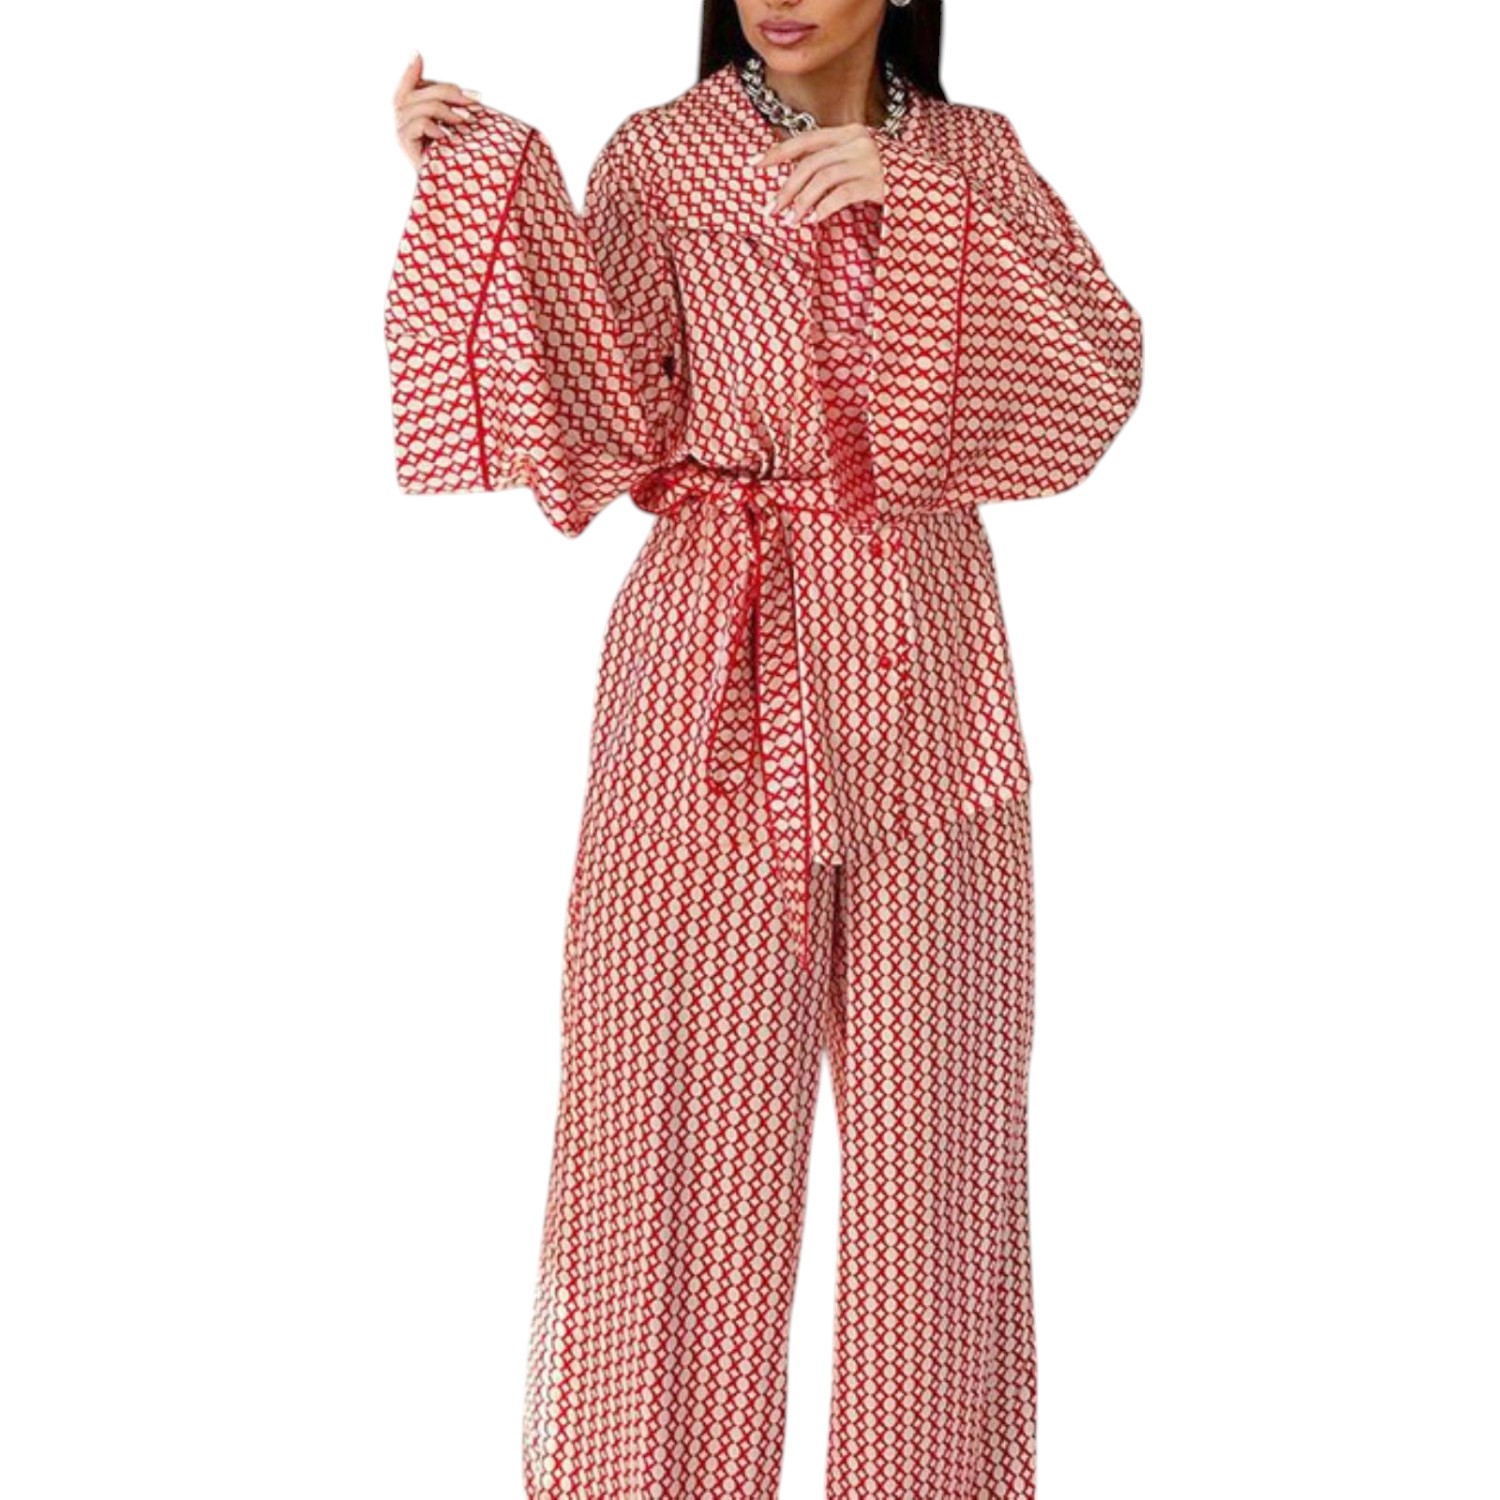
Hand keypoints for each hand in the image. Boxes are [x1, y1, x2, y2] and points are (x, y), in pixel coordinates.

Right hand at [392, 52, 480, 170]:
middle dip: (450, 91)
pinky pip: (418, 124)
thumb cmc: (457, 156)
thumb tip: (467, 90)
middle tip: (475, 101)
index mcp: (412, 108)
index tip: (418, 54)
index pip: (409, 81)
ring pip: (422, 105)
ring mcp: (401, 130)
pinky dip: (435, 126)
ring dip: (447, 111)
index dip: (411, 68)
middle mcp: (402, 117)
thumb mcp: (456, 124)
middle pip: (421, 90)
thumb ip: (451, 103)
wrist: (453, 191)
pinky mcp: (404, 144)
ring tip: (465, 123)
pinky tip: (447, 137)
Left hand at [750, 124, 885, 226]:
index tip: (753, 165)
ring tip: (790, 222)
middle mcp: (859, 141)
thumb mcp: (858, 162)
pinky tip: (813, 221)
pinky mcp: (879, 183)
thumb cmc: (887, 178)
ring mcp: (871, 160)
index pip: (805, 139)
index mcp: (850, 131)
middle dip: (786, 188)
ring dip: (801, 202)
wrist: (928, 188)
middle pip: (810, 163)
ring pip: (823, 179)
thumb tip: (794, 176)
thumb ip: (832, 161)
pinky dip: (824, 208)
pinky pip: (842, 194)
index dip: (777, 152)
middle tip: (770, 210)